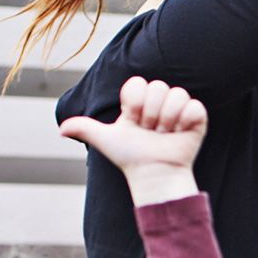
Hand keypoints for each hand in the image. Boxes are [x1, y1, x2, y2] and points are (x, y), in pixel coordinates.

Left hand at [60, 77, 208, 203]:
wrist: (153, 174)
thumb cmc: (130, 158)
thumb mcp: (106, 140)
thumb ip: (85, 128)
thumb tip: (61, 130)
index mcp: (138, 102)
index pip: (137, 83)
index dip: (134, 102)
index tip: (132, 121)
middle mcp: (158, 102)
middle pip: (157, 86)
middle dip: (151, 113)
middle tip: (150, 132)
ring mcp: (178, 109)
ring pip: (177, 94)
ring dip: (168, 119)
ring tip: (164, 134)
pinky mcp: (196, 118)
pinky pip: (194, 105)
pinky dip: (186, 120)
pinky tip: (179, 133)